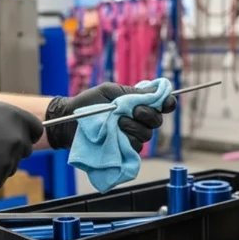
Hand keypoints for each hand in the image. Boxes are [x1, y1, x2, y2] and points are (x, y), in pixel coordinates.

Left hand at [45, 83, 176, 151]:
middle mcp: (139, 120)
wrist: (71, 120)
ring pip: (146, 134)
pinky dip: (126, 139)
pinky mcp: (125, 149)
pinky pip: (135, 146)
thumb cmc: (90, 103)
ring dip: (132, 126)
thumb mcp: (111, 92)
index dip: (167, 103)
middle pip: (157, 120)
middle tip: (132, 110)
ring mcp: (133, 135)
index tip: (166, 102)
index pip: (162, 104)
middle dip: (147, 114)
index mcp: (138, 103)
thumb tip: (156, 90)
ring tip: (115, 122)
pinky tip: (115, 134)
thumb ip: (133, 92)